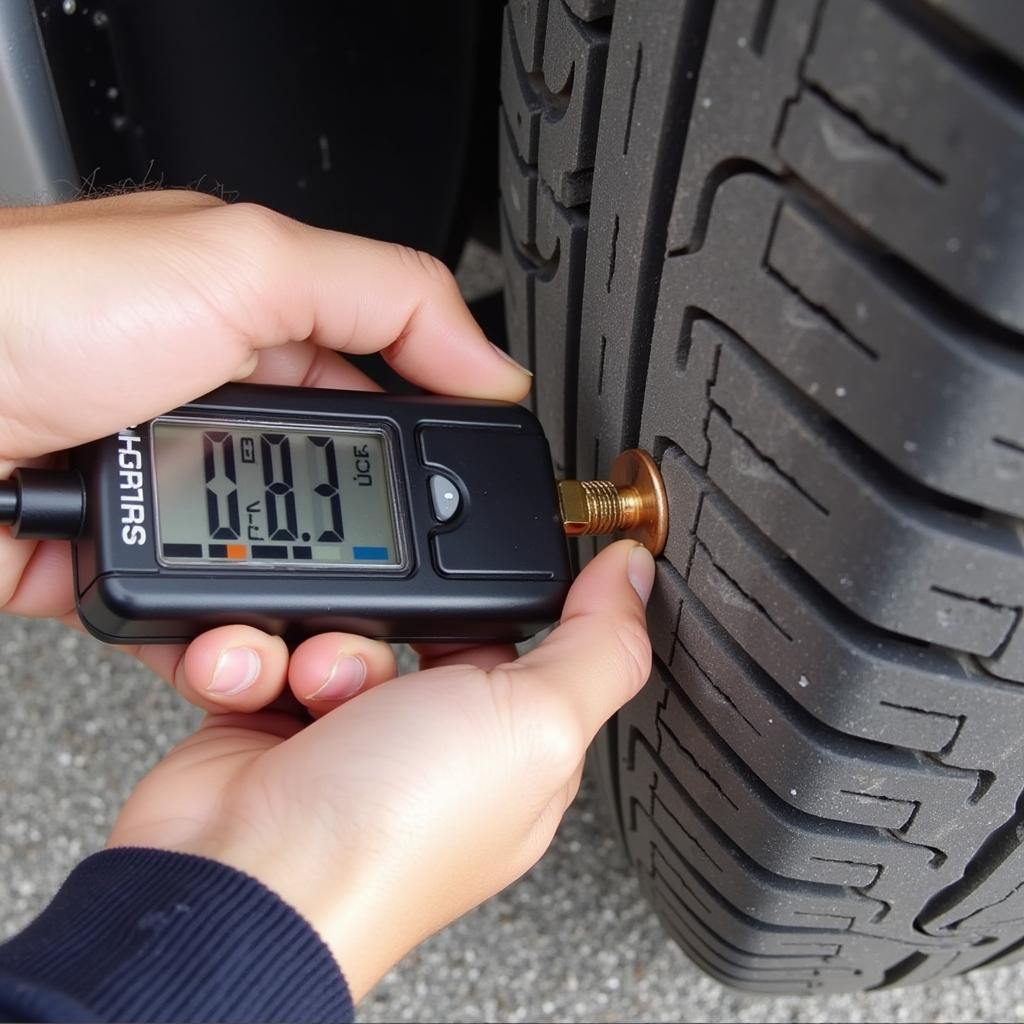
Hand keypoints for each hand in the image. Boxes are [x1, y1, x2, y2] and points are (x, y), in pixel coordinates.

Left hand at [0, 190, 530, 707]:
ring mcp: (166, 487)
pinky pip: (192, 616)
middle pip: (329, 496)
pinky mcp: (117, 560)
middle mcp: (212, 406)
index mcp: (256, 323)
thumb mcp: (240, 263)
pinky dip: (216, 644)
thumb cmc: (26, 308)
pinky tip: (229, 649)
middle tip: (392, 595)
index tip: (465, 504)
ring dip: (292, 615)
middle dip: (366, 551)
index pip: (381, 389)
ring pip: (267, 570)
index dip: (428, 447)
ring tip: (308, 638)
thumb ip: (388, 295)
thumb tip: (492, 361)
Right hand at [108, 539, 654, 999]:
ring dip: (315, 640)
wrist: (241, 883)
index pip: (514, 637)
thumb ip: (598, 646)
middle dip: (386, 620)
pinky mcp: (269, 721)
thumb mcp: (534, 727)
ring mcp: (343, 731)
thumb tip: (634, 572)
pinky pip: (262, 646)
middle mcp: (426, 738)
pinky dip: (243, 655)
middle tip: (375, 654)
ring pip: (335, 625)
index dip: (489, 601)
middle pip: (414, 622)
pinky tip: (250, 684)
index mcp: (506, 741)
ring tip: (308, 685)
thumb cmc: (392, 836)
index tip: (463, 576)